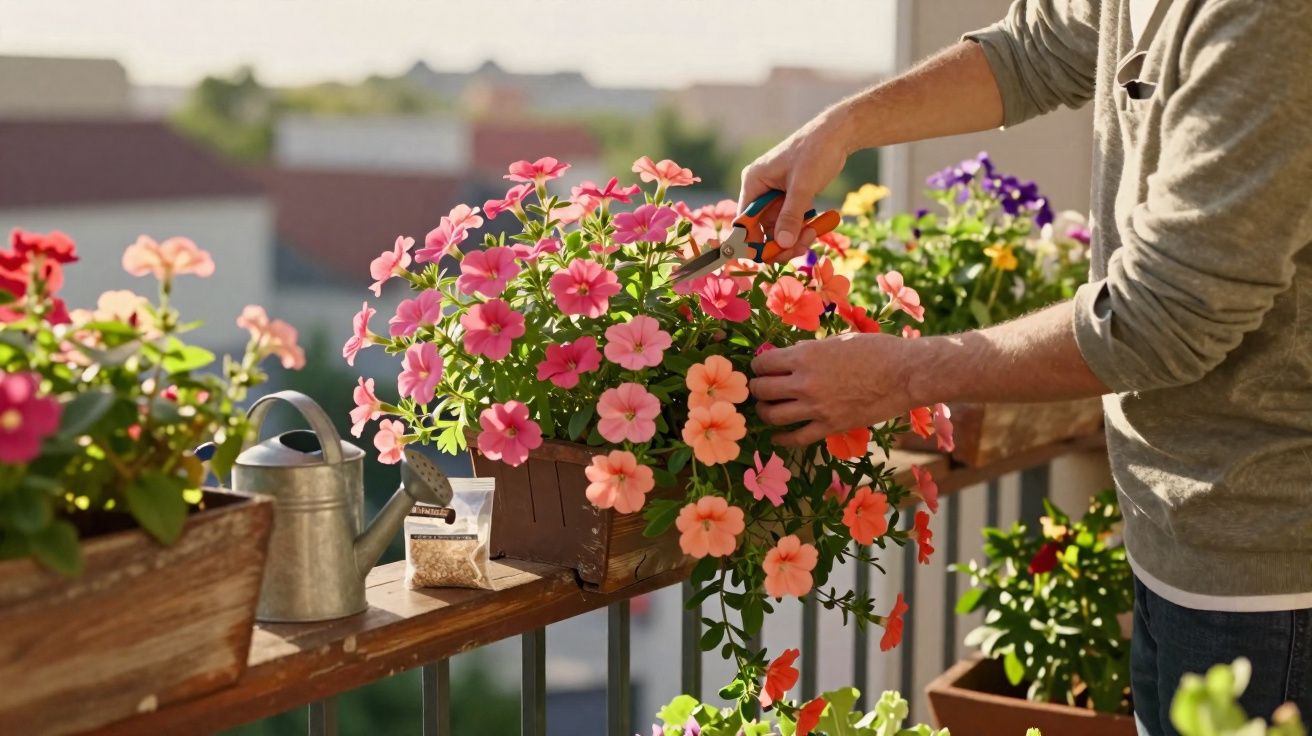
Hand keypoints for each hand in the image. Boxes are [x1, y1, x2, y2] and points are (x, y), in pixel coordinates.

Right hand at [739, 111, 851, 261]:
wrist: (837, 135)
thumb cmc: (815, 152)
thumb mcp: (802, 186)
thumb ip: (791, 216)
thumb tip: (783, 243)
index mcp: (753, 182)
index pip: (744, 220)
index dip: (753, 241)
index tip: (770, 256)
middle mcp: (760, 190)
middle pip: (762, 229)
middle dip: (780, 241)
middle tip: (800, 248)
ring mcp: (776, 196)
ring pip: (778, 229)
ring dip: (794, 237)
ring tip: (812, 235)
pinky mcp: (791, 198)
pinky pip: (791, 222)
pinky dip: (801, 229)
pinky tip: (815, 228)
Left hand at [750, 333, 923, 446]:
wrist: (904, 374)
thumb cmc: (876, 350)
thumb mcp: (837, 341)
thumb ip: (810, 350)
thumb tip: (791, 355)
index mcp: (805, 355)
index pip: (763, 363)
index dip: (758, 365)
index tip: (762, 368)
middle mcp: (804, 382)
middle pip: (762, 389)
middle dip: (757, 388)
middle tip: (760, 388)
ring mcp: (816, 407)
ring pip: (773, 415)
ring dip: (765, 412)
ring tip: (767, 409)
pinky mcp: (830, 427)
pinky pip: (796, 438)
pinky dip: (781, 439)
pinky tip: (776, 437)